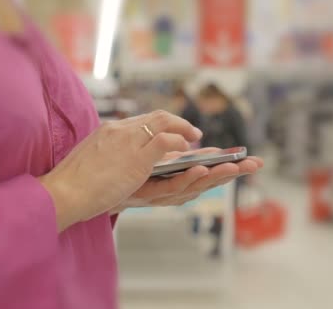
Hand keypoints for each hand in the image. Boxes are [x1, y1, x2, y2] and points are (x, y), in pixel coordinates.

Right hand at [39, 110, 202, 231]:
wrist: (62, 193)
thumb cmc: (73, 184)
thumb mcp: (92, 159)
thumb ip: (110, 153)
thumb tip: (122, 159)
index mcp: (109, 130)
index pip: (142, 119)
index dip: (162, 123)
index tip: (173, 130)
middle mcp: (120, 130)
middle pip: (157, 117)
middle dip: (178, 123)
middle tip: (193, 133)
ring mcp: (129, 143)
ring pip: (166, 125)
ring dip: (185, 130)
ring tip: (196, 140)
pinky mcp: (136, 159)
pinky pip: (166, 141)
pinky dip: (179, 142)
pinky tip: (187, 151)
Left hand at [110, 148, 263, 212]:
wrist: (76, 194)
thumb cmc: (105, 174)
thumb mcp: (137, 153)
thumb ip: (161, 146)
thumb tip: (183, 137)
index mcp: (167, 179)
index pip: (202, 171)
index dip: (225, 166)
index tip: (249, 161)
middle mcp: (165, 189)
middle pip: (204, 180)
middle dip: (231, 173)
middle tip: (255, 165)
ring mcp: (156, 194)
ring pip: (192, 185)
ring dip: (215, 177)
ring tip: (235, 168)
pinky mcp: (143, 195)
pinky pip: (170, 187)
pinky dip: (187, 179)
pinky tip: (200, 168)